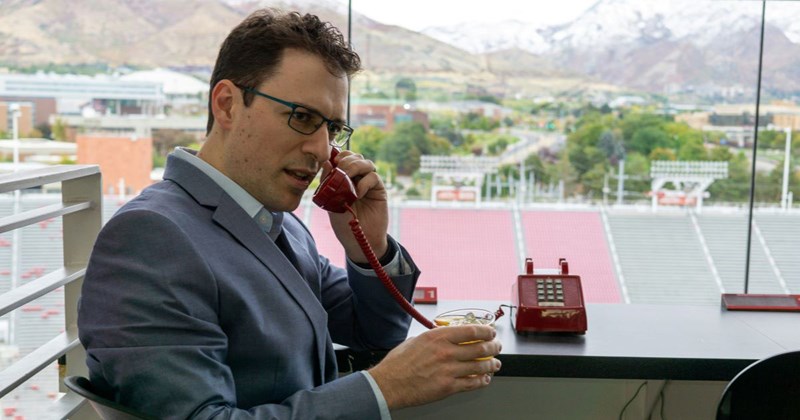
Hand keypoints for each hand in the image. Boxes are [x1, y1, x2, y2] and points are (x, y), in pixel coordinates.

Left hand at [322, 150, 388, 262]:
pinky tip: (358, 193)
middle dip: (346, 160)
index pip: (343, 158)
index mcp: (344, 178)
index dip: (339, 155)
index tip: (332, 162)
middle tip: (340, 170)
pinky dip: (364, 182)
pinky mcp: (379, 190)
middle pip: (355, 157)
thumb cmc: (343, 223)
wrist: (359, 241)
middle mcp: (358, 178)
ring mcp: (369, 183)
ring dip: (355, 167)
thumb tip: (326, 162)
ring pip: (366, 163)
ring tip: (347, 179)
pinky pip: (373, 177)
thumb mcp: (330, 202)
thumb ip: (328, 182)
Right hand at [367, 325, 501, 409]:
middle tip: (496, 347)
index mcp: (438, 337)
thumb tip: (444, 336)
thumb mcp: (415, 341)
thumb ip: (433, 338)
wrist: (388, 384)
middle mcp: (446, 352)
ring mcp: (448, 370)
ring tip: (495, 364)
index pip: (471, 331)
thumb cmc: (398, 364)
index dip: (486, 331)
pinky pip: (472, 383)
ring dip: (492, 364)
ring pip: (480, 366)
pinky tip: (484, 379)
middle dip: (493, 347)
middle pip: (480, 348)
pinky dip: (482, 380)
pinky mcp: (448, 387)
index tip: (491, 332)